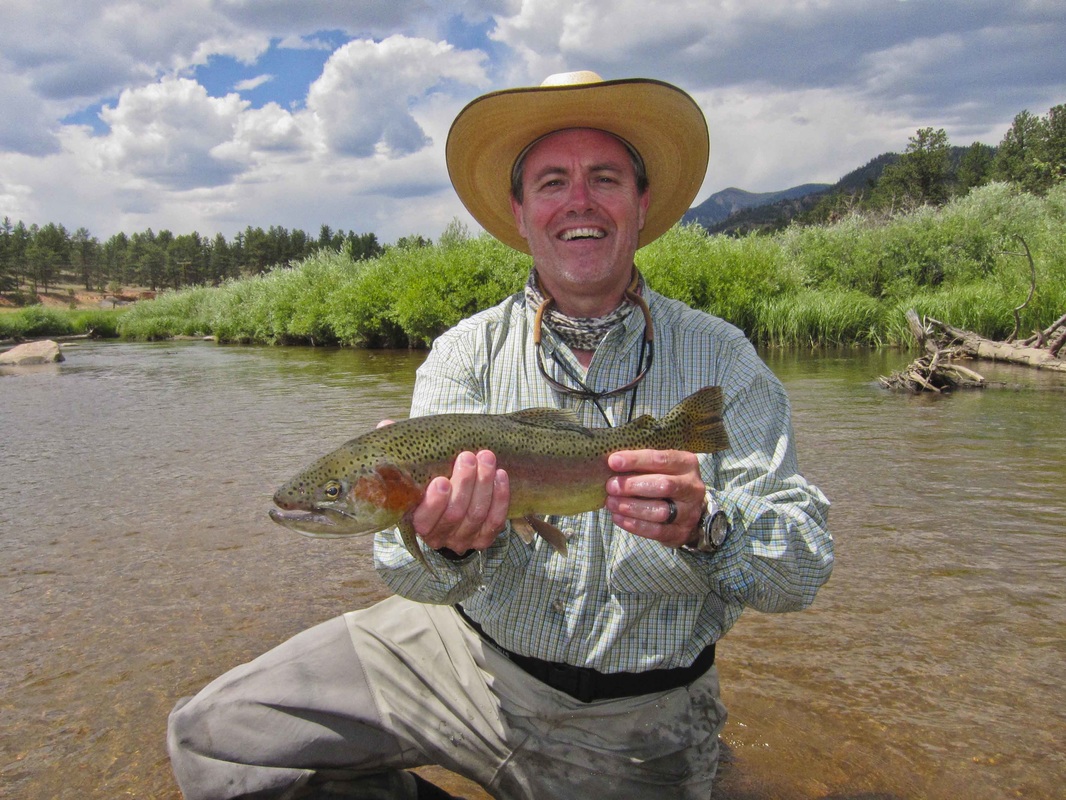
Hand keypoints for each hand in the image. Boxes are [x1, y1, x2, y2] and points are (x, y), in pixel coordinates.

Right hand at [376, 420, 509, 554]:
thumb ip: (400, 450)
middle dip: (464, 484)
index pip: (424, 520)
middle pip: (454, 515)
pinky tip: (500, 475)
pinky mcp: (484, 538)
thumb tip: (386, 424)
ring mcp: (463, 539)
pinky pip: (495, 521)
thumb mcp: (413, 469)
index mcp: (416, 522)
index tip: (441, 480)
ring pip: (476, 516)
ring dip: (484, 486)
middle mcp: (439, 536)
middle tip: (468, 457)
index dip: (434, 503)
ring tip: (487, 458)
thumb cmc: (428, 479)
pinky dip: (499, 497)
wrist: (452, 503)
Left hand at [605, 449, 705, 547]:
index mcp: (687, 464)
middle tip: (611, 486)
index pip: (661, 459)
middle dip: (633, 486)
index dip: (636, 460)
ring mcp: (690, 512)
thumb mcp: (660, 467)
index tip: (614, 462)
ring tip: (611, 503)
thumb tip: (612, 463)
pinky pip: (657, 530)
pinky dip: (635, 525)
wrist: (688, 509)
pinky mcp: (682, 532)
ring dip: (631, 507)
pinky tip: (618, 517)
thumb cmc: (666, 480)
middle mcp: (692, 488)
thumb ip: (641, 464)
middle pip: (663, 485)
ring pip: (660, 511)